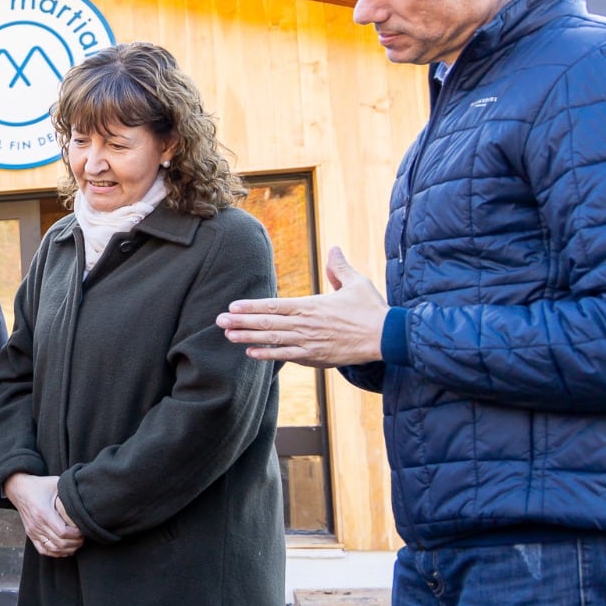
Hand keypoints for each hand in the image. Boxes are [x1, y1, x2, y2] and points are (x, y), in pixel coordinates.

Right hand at [4, 472, 82, 557]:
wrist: (19, 489)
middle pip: (59, 543)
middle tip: (83, 538)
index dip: (76, 534)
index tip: (83, 530)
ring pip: (52, 549)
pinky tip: (63, 550)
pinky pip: (43, 550)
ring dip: (66, 550)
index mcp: (44, 513)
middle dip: (75, 543)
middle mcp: (37, 524)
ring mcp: (33, 531)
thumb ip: (68, 491)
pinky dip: (54, 553)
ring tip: (76, 544)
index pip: (63, 532)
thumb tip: (85, 495)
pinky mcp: (30, 534)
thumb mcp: (55, 484)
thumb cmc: (39, 485)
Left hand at [217, 247, 386, 366]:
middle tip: (218, 321)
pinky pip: (287, 356)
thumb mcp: (357, 283)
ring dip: (248, 339)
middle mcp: (306, 324)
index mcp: (312, 306)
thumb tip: (333, 248)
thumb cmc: (371, 309)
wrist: (387, 337)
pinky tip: (251, 354)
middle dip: (241, 322)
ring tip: (228, 336)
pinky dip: (268, 355)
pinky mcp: (316, 357)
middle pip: (268, 323)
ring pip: (273, 340)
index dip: (252, 307)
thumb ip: (339, 268)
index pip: (275, 306)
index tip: (233, 307)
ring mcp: (310, 342)